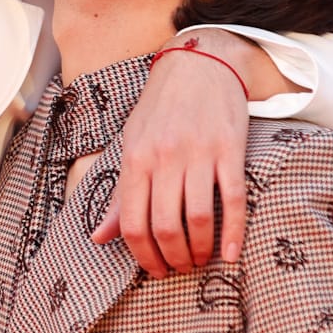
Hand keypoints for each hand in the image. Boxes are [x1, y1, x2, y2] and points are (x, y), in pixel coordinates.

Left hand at [101, 32, 262, 273]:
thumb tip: (99, 237)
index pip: (133, 223)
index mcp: (135, 159)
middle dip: (173, 258)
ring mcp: (198, 154)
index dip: (143, 255)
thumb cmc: (161, 108)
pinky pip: (232, 200)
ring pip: (198, 219)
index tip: (155, 269)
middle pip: (165, 226)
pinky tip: (232, 254)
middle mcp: (164, 158)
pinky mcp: (229, 150)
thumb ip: (119, 193)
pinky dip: (233, 233)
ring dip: (200, 249)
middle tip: (180, 268)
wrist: (199, 63)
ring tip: (201, 259)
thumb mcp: (131, 144)